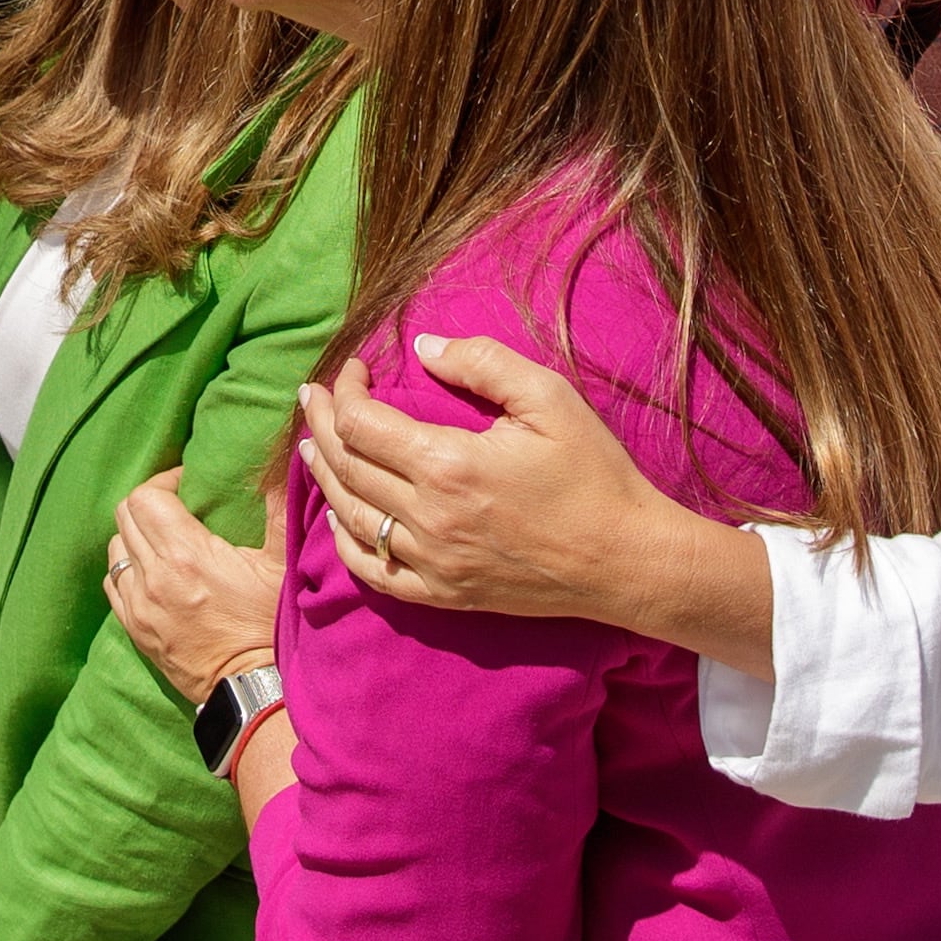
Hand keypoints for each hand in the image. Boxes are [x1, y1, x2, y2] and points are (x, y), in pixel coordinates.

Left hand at [104, 468, 279, 702]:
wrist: (253, 689)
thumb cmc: (270, 625)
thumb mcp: (282, 563)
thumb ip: (278, 507)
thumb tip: (285, 459)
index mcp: (186, 555)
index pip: (146, 497)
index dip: (164, 481)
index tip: (187, 486)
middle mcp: (153, 577)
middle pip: (125, 516)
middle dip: (149, 504)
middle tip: (176, 506)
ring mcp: (139, 606)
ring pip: (115, 548)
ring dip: (135, 536)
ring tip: (163, 539)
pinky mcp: (134, 630)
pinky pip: (113, 584)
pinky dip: (126, 569)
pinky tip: (150, 571)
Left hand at [300, 341, 688, 621]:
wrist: (628, 559)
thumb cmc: (595, 474)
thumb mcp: (549, 398)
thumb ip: (482, 362)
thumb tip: (421, 346)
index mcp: (448, 464)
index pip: (363, 423)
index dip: (345, 390)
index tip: (354, 367)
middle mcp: (429, 518)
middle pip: (347, 466)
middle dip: (323, 424)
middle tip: (312, 396)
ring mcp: (433, 563)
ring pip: (351, 517)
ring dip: (324, 477)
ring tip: (312, 446)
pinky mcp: (445, 594)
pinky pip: (375, 573)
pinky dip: (347, 542)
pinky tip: (339, 518)